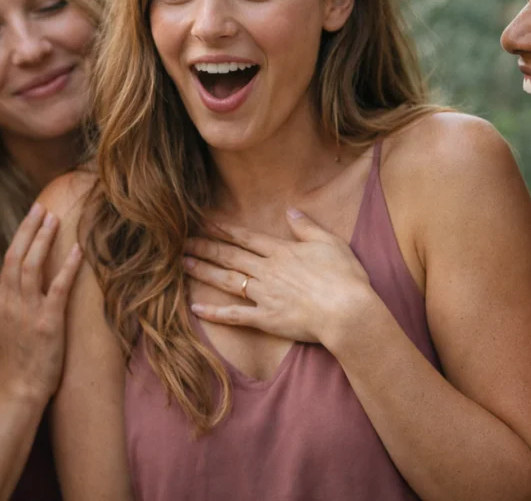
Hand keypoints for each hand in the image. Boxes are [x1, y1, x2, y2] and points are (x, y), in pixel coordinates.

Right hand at [0, 202, 81, 402]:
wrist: (18, 391)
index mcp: (1, 302)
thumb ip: (14, 305)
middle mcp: (10, 302)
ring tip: (54, 219)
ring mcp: (27, 311)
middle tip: (40, 208)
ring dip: (44, 239)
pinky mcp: (47, 322)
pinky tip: (78, 249)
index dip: (20, 238)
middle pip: (16, 256)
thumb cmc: (18, 363)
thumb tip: (21, 287)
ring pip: (33, 265)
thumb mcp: (8, 328)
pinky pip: (58, 287)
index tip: (31, 219)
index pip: (9, 261)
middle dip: (28, 229)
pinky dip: (67, 266)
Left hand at [184, 208, 377, 346]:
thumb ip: (307, 227)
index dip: (224, 228)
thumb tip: (291, 211)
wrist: (348, 312)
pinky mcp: (265, 319)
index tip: (204, 221)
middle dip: (205, 247)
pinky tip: (195, 308)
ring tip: (184, 264)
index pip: (246, 237)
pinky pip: (234, 315)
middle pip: (230, 256)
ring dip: (204, 271)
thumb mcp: (330, 243)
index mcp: (282, 252)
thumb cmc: (345, 277)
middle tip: (182, 242)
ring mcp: (264, 295)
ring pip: (227, 280)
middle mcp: (267, 270)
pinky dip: (214, 312)